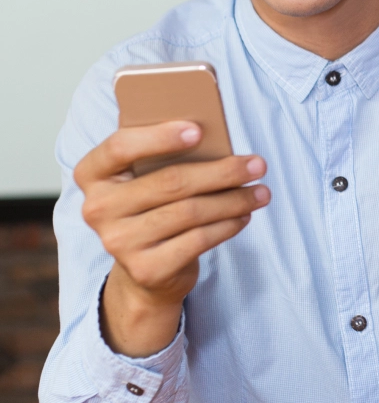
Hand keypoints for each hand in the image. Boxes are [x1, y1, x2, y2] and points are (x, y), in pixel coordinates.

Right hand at [75, 121, 269, 357]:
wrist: (146, 272)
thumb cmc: (153, 208)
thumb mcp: (148, 178)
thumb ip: (165, 156)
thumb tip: (217, 138)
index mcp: (93, 174)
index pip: (120, 147)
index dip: (160, 137)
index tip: (199, 130)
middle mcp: (98, 209)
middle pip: (171, 181)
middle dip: (223, 171)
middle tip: (258, 164)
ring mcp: (119, 242)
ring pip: (190, 211)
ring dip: (234, 200)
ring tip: (261, 192)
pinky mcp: (146, 269)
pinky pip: (198, 239)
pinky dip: (228, 225)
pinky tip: (244, 216)